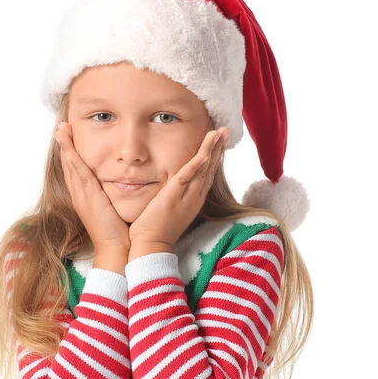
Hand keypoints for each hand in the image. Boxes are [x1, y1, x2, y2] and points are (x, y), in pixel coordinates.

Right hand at [55, 122, 130, 252]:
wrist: (117, 250)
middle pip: (68, 165)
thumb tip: (121, 183)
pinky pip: (79, 175)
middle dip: (65, 145)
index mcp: (85, 198)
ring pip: (70, 167)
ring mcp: (82, 197)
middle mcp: (80, 196)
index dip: (70, 153)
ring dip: (65, 147)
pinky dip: (72, 159)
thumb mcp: (114, 208)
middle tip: (61, 127)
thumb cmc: (119, 232)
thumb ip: (113, 195)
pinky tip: (69, 147)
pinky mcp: (89, 199)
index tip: (69, 137)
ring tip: (61, 129)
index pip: (75, 171)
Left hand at [128, 127, 228, 248]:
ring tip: (219, 133)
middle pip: (210, 168)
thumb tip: (172, 186)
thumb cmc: (156, 230)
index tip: (219, 142)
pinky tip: (204, 153)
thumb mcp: (171, 209)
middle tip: (225, 131)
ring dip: (211, 150)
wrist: (151, 247)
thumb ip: (174, 196)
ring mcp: (186, 197)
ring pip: (202, 169)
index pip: (206, 174)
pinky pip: (186, 178)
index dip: (214, 157)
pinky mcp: (173, 198)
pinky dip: (196, 165)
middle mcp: (194, 197)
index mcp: (194, 199)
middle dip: (218, 148)